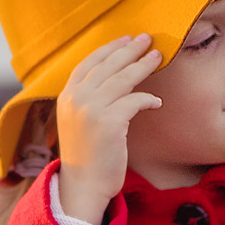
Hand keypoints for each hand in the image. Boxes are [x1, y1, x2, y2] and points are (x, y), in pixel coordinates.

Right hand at [54, 33, 162, 224]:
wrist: (82, 185)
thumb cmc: (86, 155)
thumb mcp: (79, 121)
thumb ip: (88, 99)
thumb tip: (115, 78)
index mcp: (67, 96)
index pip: (89, 63)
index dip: (109, 49)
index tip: (126, 39)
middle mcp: (76, 99)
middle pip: (108, 65)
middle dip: (130, 50)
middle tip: (148, 39)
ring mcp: (91, 110)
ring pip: (122, 78)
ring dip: (143, 65)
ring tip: (158, 57)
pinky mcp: (109, 123)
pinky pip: (134, 101)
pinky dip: (147, 99)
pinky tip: (156, 101)